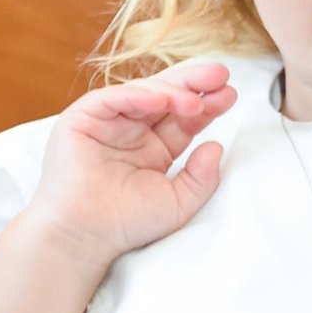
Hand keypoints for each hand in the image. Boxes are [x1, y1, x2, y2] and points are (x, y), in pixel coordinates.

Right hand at [28, 62, 235, 264]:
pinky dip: (137, 95)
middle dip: (194, 84)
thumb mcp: (177, 202)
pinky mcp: (83, 118)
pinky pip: (113, 98)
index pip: (184, 118)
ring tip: (194, 100)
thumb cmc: (125, 224)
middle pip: (167, 97)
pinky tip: (160, 99)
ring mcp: (108, 121)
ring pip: (143, 93)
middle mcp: (133, 130)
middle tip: (220, 75)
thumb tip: (217, 146)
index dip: (207, 105)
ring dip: (171, 91)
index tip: (229, 95)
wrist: (83, 237)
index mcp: (154, 147)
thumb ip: (202, 177)